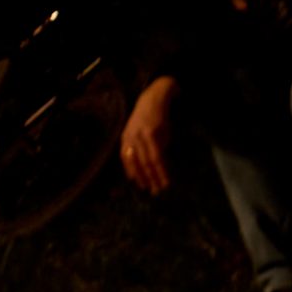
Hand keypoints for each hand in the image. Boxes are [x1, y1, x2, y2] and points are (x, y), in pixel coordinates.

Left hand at [120, 78, 177, 194]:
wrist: (154, 99)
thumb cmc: (149, 118)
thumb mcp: (140, 132)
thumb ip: (142, 148)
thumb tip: (149, 167)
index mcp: (125, 139)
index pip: (126, 160)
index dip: (133, 173)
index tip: (140, 185)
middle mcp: (129, 139)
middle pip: (137, 164)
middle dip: (145, 179)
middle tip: (153, 192)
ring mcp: (139, 137)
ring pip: (147, 163)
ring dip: (155, 177)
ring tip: (161, 187)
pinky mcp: (151, 135)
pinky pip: (156, 157)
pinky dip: (161, 169)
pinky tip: (165, 176)